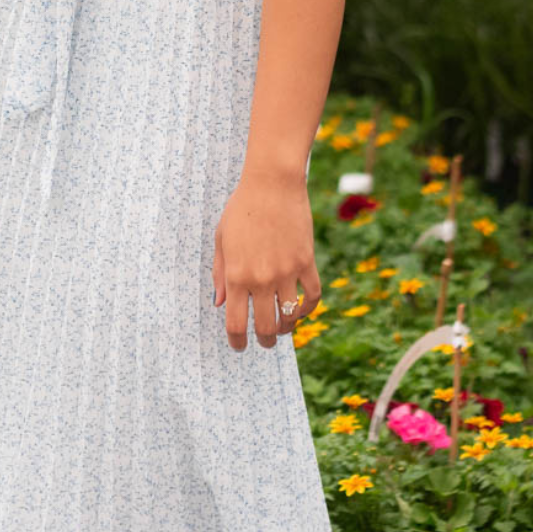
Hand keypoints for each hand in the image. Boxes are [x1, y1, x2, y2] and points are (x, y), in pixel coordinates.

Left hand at [213, 168, 321, 351]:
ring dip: (287, 328)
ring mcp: (286, 272)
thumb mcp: (221, 240)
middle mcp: (261, 279)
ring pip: (290, 316)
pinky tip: (301, 310)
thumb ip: (220, 274)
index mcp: (236, 275)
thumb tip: (221, 304)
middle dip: (264, 340)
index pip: (236, 324)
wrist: (272, 184)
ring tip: (283, 328)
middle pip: (265, 327)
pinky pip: (312, 296)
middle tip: (265, 341)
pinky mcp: (306, 262)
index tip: (239, 347)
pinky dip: (308, 309)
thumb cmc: (241, 209)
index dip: (237, 342)